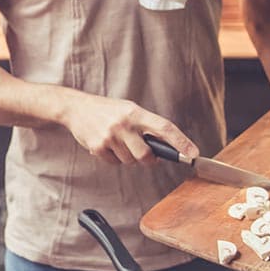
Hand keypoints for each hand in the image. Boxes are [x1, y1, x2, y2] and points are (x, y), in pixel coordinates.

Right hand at [61, 92, 198, 164]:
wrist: (76, 108)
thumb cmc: (107, 110)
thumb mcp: (129, 110)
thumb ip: (146, 126)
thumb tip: (166, 147)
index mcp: (135, 112)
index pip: (164, 128)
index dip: (181, 142)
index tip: (193, 154)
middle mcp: (123, 124)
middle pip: (146, 155)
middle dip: (149, 159)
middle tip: (146, 155)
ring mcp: (109, 136)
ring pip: (130, 161)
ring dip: (128, 156)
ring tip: (118, 142)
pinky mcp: (98, 147)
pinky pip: (114, 163)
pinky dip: (114, 158)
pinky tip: (107, 145)